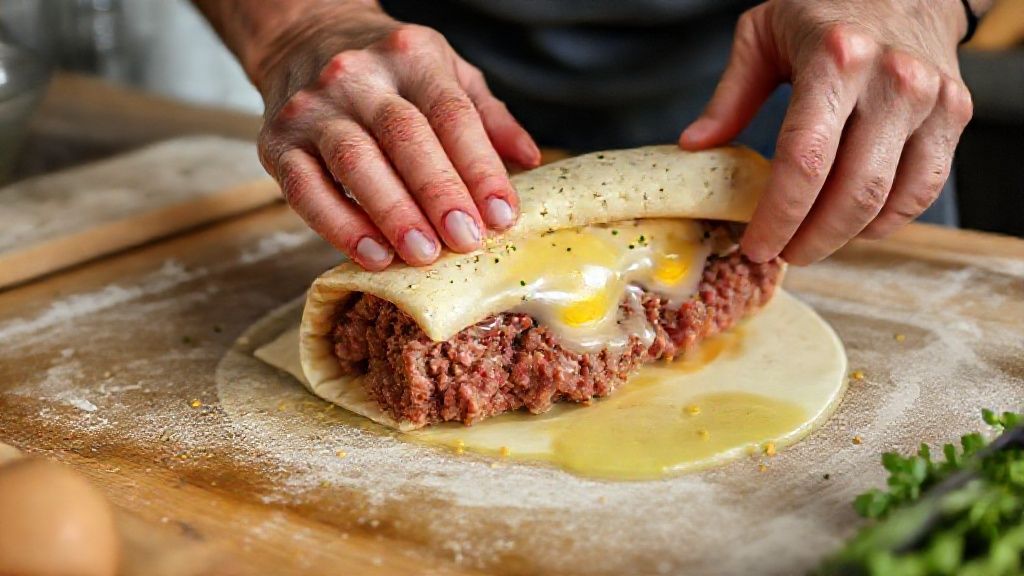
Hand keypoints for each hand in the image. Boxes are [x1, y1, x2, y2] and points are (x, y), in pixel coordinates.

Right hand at [251, 4, 539, 268]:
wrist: (302, 40)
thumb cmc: (389, 72)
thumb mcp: (446, 73)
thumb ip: (488, 116)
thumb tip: (530, 161)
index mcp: (412, 57)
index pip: (452, 113)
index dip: (479, 168)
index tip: (503, 215)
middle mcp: (359, 76)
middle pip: (405, 136)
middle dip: (439, 193)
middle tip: (466, 240)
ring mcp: (314, 108)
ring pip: (355, 161)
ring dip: (392, 213)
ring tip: (423, 253)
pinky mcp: (277, 142)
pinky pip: (306, 189)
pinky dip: (339, 225)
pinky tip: (371, 254)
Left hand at [680, 0, 973, 264]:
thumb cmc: (824, 8)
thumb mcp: (763, 35)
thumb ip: (729, 96)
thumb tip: (694, 146)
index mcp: (836, 58)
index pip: (805, 161)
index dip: (778, 216)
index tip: (757, 246)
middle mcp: (892, 80)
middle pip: (851, 192)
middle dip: (811, 239)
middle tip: (782, 254)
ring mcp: (931, 99)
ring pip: (889, 200)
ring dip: (845, 237)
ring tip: (810, 243)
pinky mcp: (954, 114)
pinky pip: (923, 189)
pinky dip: (887, 220)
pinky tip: (855, 224)